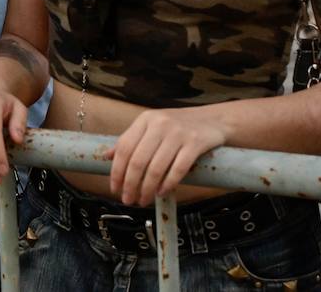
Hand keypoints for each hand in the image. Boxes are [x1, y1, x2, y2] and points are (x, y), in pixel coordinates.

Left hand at [107, 109, 224, 204]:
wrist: (213, 120)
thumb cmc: (179, 126)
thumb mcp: (152, 127)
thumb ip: (131, 140)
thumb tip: (107, 156)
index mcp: (145, 119)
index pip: (124, 147)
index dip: (117, 171)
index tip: (115, 188)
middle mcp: (160, 123)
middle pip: (138, 160)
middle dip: (131, 185)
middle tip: (128, 200)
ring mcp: (179, 133)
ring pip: (156, 168)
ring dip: (147, 189)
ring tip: (144, 200)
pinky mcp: (195, 143)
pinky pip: (178, 169)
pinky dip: (168, 184)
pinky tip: (162, 193)